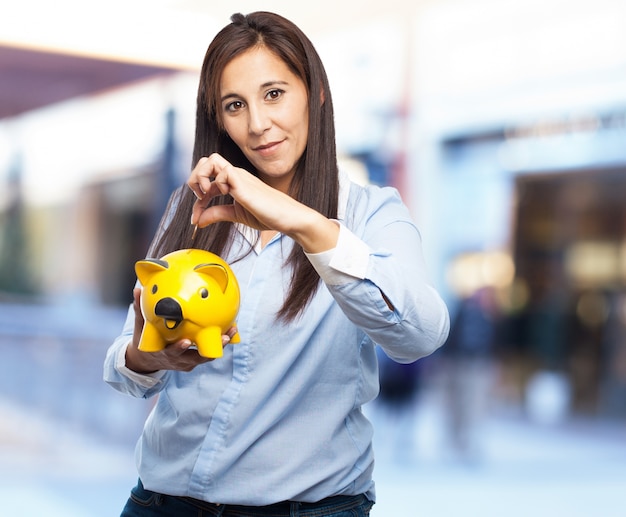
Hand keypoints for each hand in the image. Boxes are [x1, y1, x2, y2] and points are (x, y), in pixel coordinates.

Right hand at [125, 287, 236, 372]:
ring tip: (232, 330)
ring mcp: (188, 362)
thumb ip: (140, 311)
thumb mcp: (141, 328)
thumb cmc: (144, 341)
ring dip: (220, 344)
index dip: (180, 349)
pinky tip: (229, 328)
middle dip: (212, 349)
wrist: (146, 360)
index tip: (185, 342)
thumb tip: (137, 291)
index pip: (173, 353)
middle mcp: (179, 360)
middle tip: (224, 337)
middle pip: (199, 358)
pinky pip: (208, 351)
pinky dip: (218, 341)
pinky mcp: (195, 360)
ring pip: (207, 355)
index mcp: (164, 354)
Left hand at [187, 154, 338, 252]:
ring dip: (201, 177)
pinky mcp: (244, 185)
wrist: (289, 218)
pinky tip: (221, 198)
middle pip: (206, 161)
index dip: (197, 197)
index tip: (197, 217)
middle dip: (194, 178)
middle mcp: (235, 175)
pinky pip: (224, 172)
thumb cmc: (268, 215)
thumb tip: (197, 220)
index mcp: (234, 181)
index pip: (207, 177)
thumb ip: (217, 214)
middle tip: (199, 199)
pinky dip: (215, 184)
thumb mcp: (236, 215)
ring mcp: (240, 177)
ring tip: (205, 196)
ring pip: (211, 160)